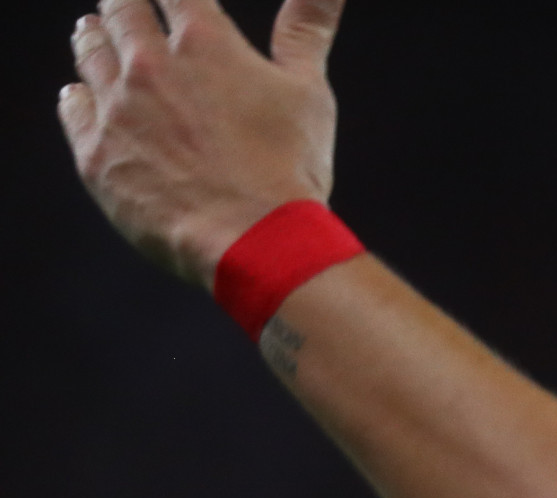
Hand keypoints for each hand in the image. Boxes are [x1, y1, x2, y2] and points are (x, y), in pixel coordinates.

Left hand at [57, 0, 344, 289]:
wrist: (256, 241)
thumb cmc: (291, 167)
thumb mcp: (308, 91)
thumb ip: (308, 29)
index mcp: (203, 42)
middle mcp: (149, 66)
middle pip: (120, 11)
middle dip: (123, 5)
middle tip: (122, 6)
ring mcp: (117, 110)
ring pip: (90, 53)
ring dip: (93, 38)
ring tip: (94, 33)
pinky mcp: (97, 153)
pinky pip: (74, 107)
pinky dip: (79, 94)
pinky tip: (83, 93)